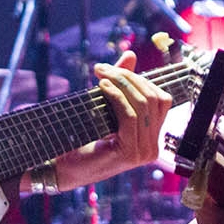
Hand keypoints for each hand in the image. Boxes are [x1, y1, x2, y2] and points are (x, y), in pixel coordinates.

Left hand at [52, 50, 169, 189]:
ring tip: (101, 75)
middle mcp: (153, 148)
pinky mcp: (130, 153)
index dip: (140, 80)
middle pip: (154, 99)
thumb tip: (131, 54)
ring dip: (121, 84)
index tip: (112, 69)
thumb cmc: (81, 140)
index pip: (161, 100)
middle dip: (129, 78)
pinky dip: (117, 97)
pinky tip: (102, 88)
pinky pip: (130, 116)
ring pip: (143, 105)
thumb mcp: (105, 108)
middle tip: (103, 69)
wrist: (61, 168)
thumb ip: (121, 84)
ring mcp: (144, 152)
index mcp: (152, 138)